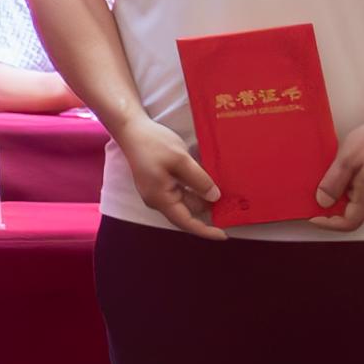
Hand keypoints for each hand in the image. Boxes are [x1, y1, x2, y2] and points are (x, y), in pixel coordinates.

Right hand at [110, 112, 225, 229]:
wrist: (130, 128)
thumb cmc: (153, 143)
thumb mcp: (180, 160)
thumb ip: (199, 180)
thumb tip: (215, 198)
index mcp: (161, 199)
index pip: (186, 222)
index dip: (206, 230)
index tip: (225, 234)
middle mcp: (158, 199)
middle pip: (187, 211)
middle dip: (207, 209)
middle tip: (232, 204)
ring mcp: (158, 191)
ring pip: (186, 199)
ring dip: (202, 195)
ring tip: (222, 186)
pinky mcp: (159, 181)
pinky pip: (181, 190)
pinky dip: (195, 186)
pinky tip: (206, 176)